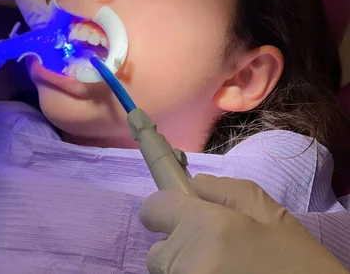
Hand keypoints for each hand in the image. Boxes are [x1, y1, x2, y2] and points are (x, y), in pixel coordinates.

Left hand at [141, 174, 347, 273]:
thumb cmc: (298, 264)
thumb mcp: (271, 216)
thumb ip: (226, 191)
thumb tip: (194, 186)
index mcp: (205, 226)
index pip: (153, 208)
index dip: (166, 209)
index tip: (180, 216)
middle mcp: (185, 259)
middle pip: (158, 248)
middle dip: (179, 246)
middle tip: (216, 253)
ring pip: (167, 272)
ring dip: (185, 269)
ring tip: (225, 270)